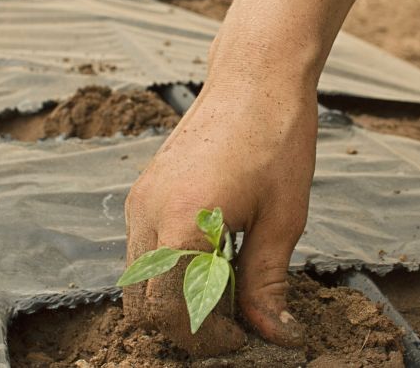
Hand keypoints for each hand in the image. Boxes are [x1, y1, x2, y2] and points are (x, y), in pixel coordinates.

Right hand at [123, 77, 316, 355]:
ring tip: (226, 295)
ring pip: (138, 280)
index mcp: (181, 223)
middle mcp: (147, 213)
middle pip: (141, 305)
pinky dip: (167, 273)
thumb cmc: (276, 140)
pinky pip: (142, 251)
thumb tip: (275, 335)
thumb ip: (267, 284)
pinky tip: (211, 263)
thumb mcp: (282, 219)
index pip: (169, 314)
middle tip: (232, 328)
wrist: (256, 79)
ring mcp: (140, 200)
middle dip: (183, 328)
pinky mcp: (144, 191)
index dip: (206, 339)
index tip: (243, 340)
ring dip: (173, 301)